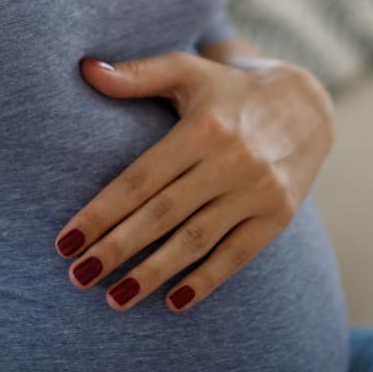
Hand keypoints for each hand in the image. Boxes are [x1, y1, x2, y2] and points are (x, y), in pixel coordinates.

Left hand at [56, 46, 334, 312]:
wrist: (307, 107)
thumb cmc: (229, 91)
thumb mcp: (187, 71)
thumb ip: (137, 75)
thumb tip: (85, 69)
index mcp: (203, 128)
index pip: (141, 178)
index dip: (101, 212)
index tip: (65, 241)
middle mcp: (232, 160)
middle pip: (163, 214)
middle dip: (117, 248)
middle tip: (78, 275)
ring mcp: (257, 191)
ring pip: (196, 240)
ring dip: (153, 273)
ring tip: (114, 299)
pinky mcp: (278, 216)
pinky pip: (237, 255)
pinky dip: (206, 281)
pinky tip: (173, 302)